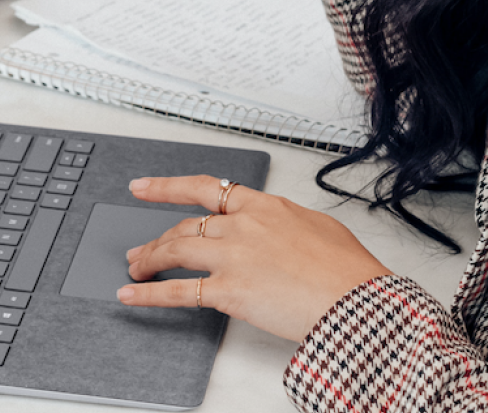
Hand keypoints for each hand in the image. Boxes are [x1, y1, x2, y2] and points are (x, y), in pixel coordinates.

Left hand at [117, 175, 391, 342]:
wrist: (356, 299)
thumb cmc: (346, 270)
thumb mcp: (316, 226)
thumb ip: (284, 222)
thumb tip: (275, 228)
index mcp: (262, 206)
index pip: (204, 190)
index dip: (166, 188)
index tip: (143, 187)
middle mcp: (242, 225)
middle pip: (185, 227)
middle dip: (157, 240)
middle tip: (140, 250)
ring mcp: (232, 256)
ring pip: (174, 250)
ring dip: (149, 260)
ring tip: (135, 270)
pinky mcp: (228, 290)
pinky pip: (178, 290)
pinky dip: (149, 293)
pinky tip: (132, 295)